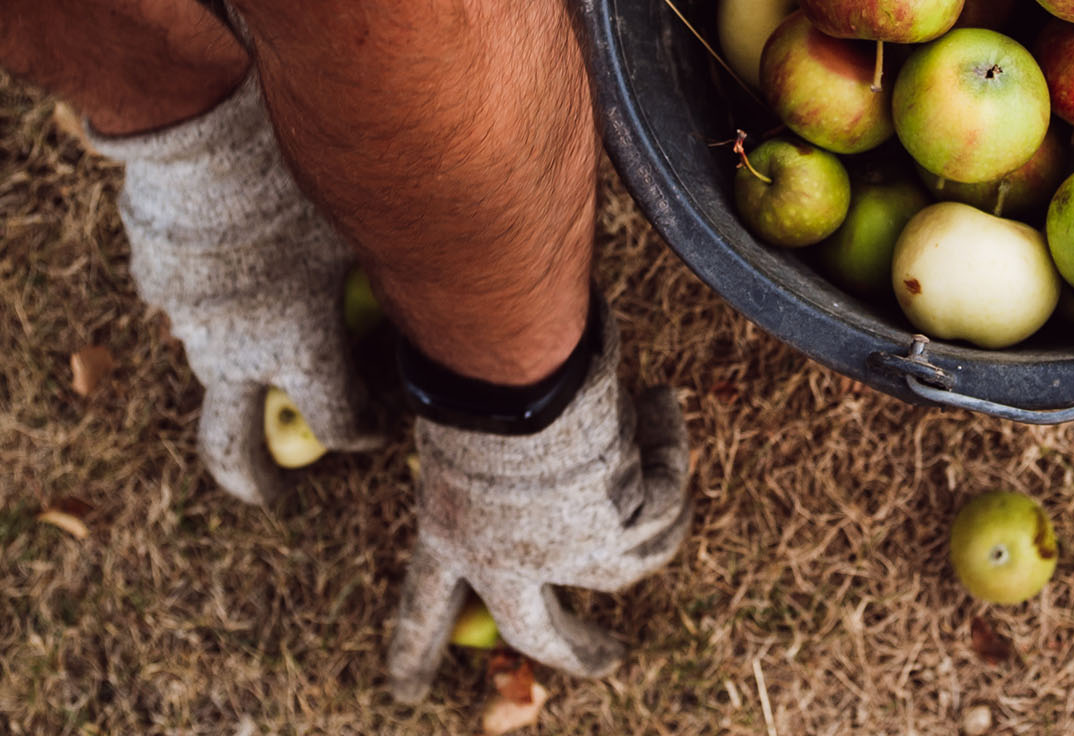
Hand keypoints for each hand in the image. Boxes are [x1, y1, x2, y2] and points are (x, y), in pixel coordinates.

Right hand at [88, 71, 382, 503]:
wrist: (203, 125)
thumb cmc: (300, 171)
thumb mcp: (360, 224)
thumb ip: (381, 272)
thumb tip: (432, 283)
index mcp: (292, 342)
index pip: (334, 416)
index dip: (360, 431)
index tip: (373, 432)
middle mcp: (231, 346)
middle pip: (229, 446)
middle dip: (253, 480)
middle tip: (271, 493)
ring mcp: (183, 315)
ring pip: (209, 367)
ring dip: (238, 376)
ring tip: (264, 361)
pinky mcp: (154, 276)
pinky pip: (188, 306)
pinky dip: (214, 305)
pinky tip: (237, 267)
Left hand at [386, 300, 689, 697]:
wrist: (512, 381)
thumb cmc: (474, 380)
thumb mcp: (462, 427)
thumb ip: (492, 465)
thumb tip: (549, 476)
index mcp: (446, 534)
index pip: (423, 605)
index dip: (416, 648)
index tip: (404, 693)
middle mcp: (501, 564)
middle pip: (540, 635)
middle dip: (578, 652)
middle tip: (609, 660)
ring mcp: (560, 559)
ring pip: (626, 561)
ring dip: (654, 507)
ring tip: (658, 439)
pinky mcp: (611, 541)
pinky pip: (660, 505)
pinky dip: (669, 454)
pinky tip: (660, 404)